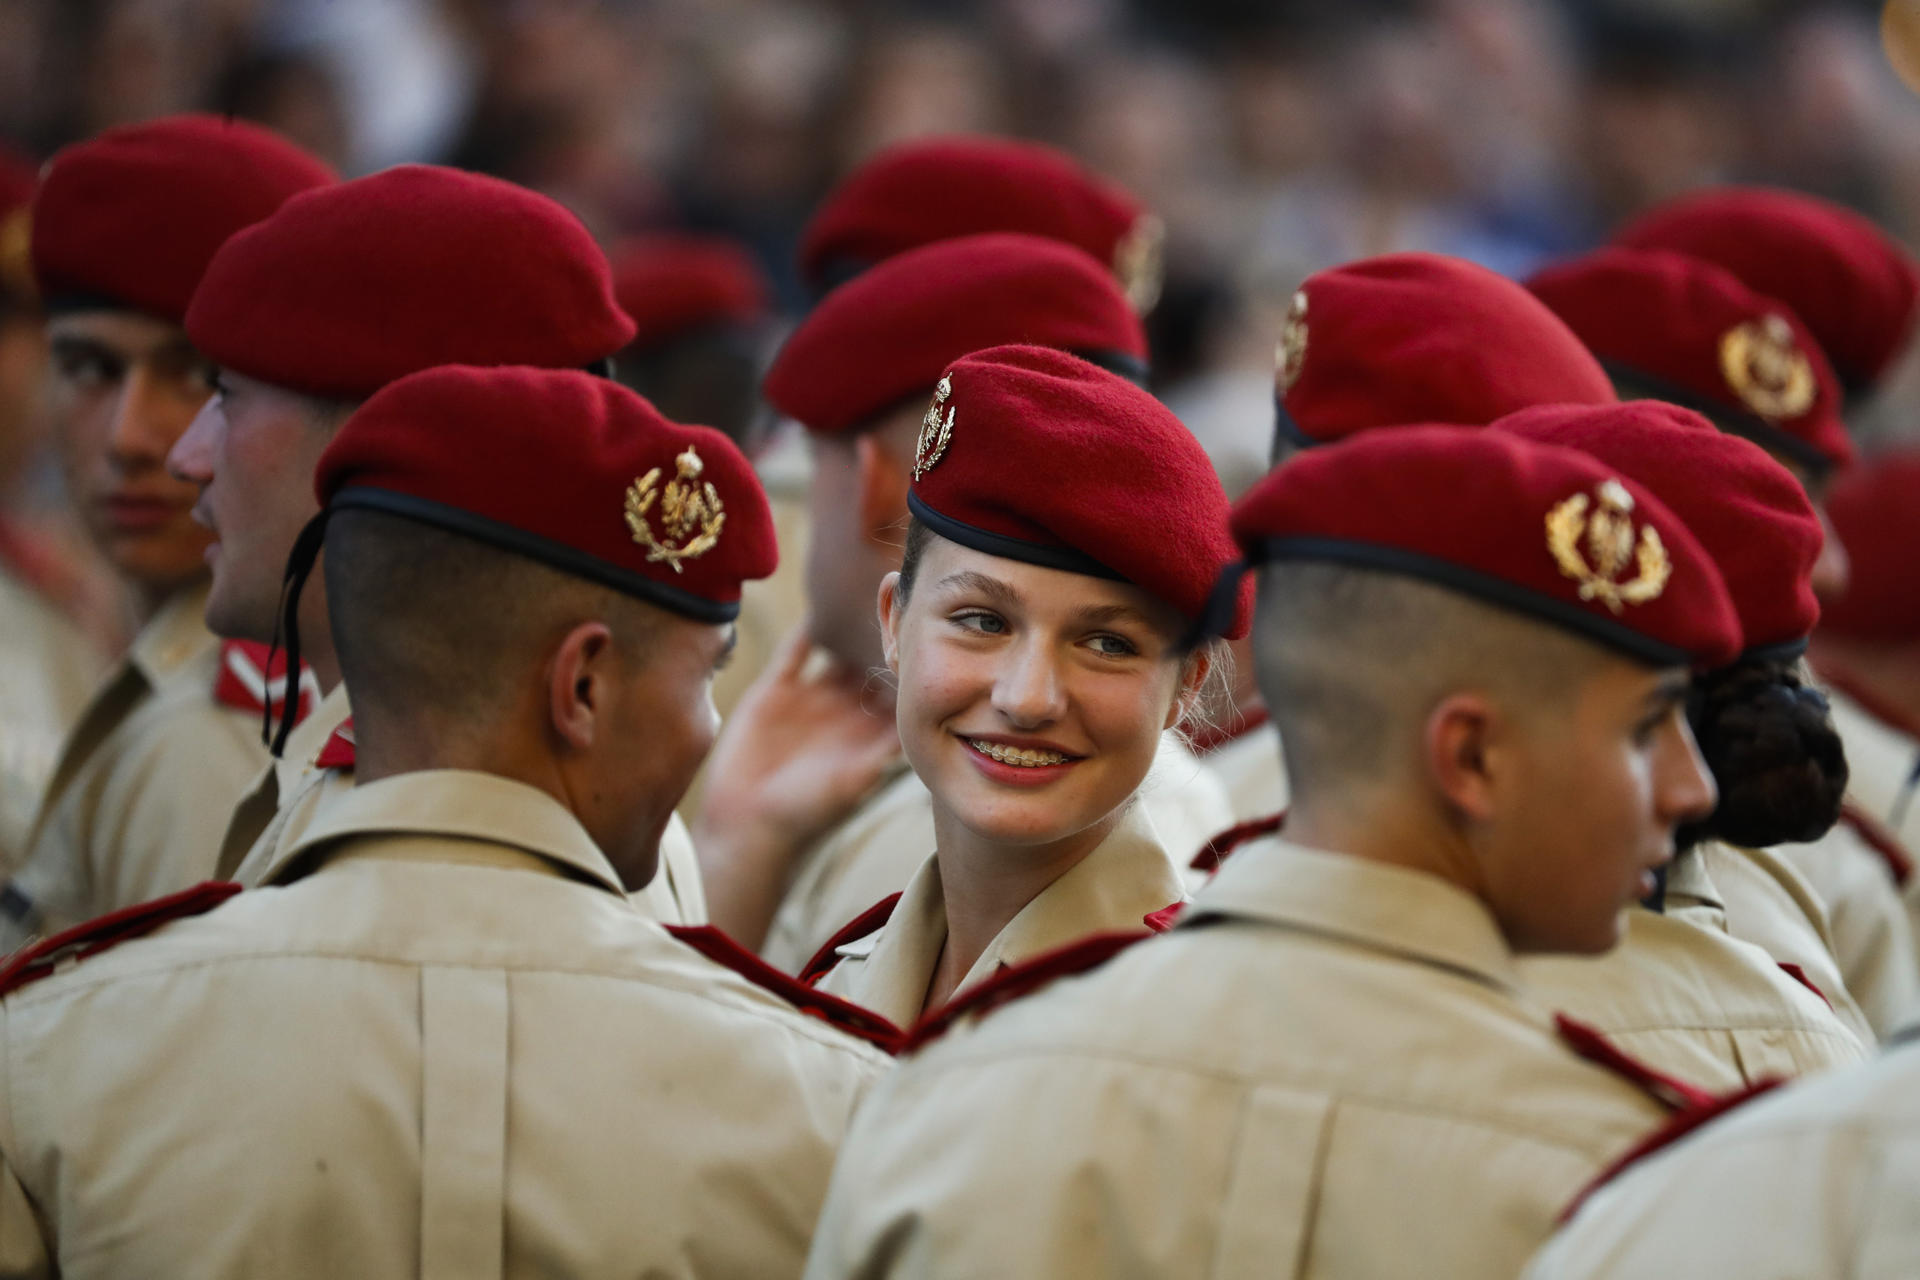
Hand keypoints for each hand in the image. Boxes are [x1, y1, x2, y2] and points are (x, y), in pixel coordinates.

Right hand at [694, 623, 901, 946]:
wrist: (747, 826)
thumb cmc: (808, 812)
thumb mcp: (856, 779)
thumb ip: (885, 748)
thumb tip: (925, 717)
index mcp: (871, 732)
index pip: (900, 686)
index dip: (915, 662)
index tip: (933, 629)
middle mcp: (846, 712)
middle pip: (872, 660)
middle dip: (886, 631)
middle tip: (907, 592)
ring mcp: (812, 699)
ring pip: (839, 650)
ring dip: (850, 623)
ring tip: (868, 586)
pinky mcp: (776, 691)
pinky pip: (796, 651)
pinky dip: (808, 626)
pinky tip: (822, 600)